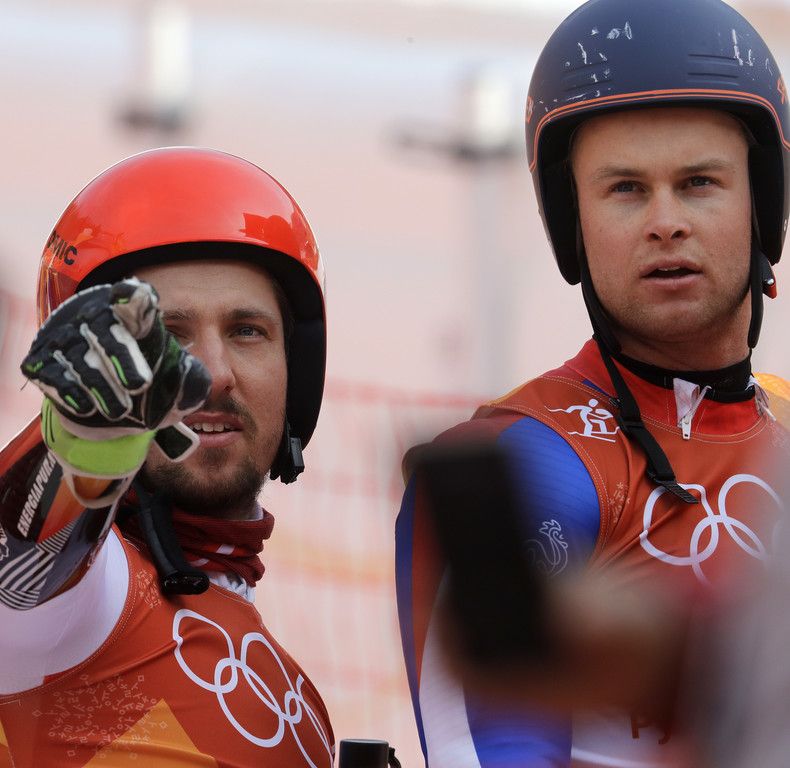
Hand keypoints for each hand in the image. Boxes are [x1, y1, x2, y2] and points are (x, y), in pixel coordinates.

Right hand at [22, 278, 209, 467]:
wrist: (108, 406)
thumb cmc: (147, 379)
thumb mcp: (175, 380)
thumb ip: (192, 379)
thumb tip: (209, 384)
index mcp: (131, 315)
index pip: (134, 299)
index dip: (135, 298)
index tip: (139, 298)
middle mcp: (93, 319)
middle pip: (104, 329)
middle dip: (122, 356)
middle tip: (140, 385)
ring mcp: (64, 339)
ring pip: (77, 357)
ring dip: (100, 385)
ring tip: (121, 410)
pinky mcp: (41, 362)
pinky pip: (52, 374)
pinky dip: (69, 392)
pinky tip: (87, 408)